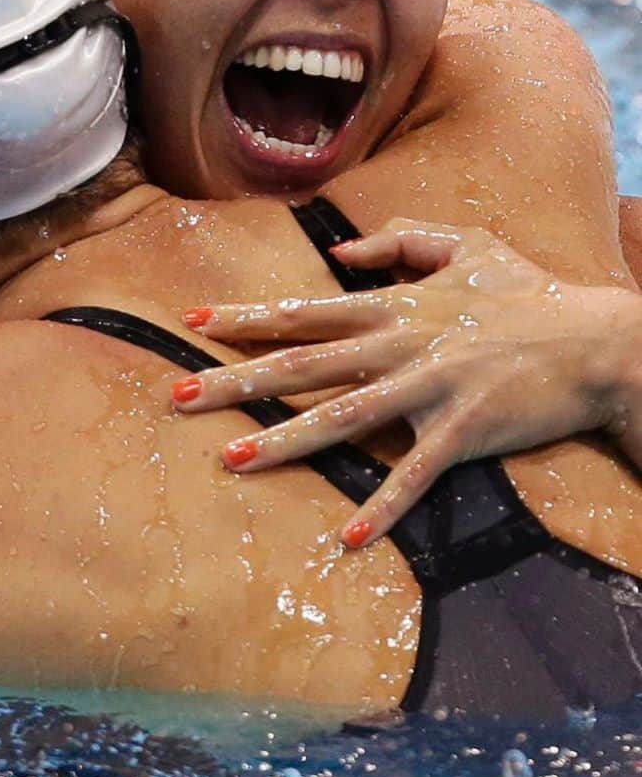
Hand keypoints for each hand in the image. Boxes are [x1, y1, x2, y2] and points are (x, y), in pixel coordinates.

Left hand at [172, 219, 641, 547]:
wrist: (600, 338)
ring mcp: (429, 388)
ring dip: (284, 439)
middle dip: (236, 380)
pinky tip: (349, 536)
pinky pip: (416, 475)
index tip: (192, 323)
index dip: (246, 317)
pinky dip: (384, 505)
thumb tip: (341, 254)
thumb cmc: (528, 291)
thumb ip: (400, 240)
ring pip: (342, 416)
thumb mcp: (465, 244)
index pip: (304, 311)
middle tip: (178, 396)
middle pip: (303, 364)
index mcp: (394, 305)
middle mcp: (399, 345)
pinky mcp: (463, 430)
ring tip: (231, 459)